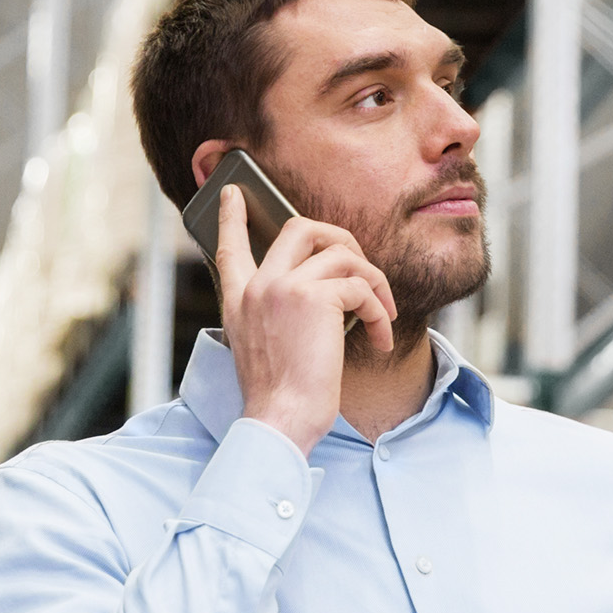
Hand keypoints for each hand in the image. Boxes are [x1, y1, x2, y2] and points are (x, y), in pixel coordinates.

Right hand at [216, 184, 395, 453]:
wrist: (281, 420)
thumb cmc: (280, 398)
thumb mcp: (264, 348)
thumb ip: (278, 314)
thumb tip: (326, 293)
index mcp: (238, 300)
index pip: (229, 247)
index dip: (231, 216)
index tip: (233, 192)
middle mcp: (257, 286)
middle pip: (300, 228)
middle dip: (341, 238)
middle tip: (361, 268)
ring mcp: (284, 287)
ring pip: (342, 254)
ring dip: (373, 283)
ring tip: (383, 315)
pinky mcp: (315, 298)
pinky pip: (361, 286)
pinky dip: (380, 311)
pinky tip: (379, 339)